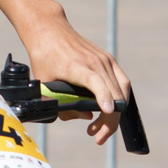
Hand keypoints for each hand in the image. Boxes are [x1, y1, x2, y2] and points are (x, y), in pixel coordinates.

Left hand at [22, 22, 132, 144]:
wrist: (50, 30)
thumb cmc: (44, 57)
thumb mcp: (44, 85)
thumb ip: (62, 106)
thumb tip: (86, 117)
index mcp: (77, 67)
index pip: (96, 82)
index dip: (103, 98)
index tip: (107, 112)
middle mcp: (96, 62)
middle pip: (114, 94)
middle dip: (110, 121)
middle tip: (97, 137)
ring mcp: (105, 60)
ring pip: (122, 91)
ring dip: (115, 112)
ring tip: (99, 127)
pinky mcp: (109, 60)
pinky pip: (122, 82)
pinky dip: (119, 98)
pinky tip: (108, 110)